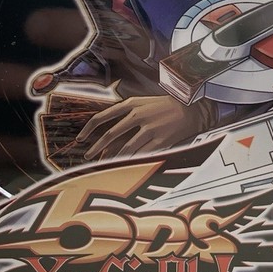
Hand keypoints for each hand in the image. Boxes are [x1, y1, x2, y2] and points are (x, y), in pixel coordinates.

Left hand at [76, 94, 210, 159]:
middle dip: (96, 147)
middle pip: (111, 134)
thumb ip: (125, 116)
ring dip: (113, 159)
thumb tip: (107, 135)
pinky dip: (132, 162)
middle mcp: (138, 115)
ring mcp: (150, 128)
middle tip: (87, 156)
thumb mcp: (142, 103)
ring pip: (125, 148)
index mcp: (131, 104)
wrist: (191, 108)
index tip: (80, 138)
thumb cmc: (163, 106)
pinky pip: (142, 155)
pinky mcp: (161, 140)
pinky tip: (124, 168)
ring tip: (103, 165)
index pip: (103, 116)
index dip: (89, 129)